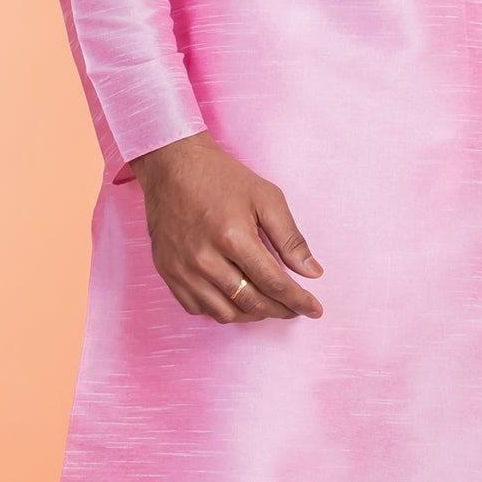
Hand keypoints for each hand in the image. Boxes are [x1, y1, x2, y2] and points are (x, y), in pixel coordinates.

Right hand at [128, 133, 324, 322]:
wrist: (173, 166)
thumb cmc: (222, 179)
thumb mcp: (266, 198)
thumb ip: (290, 238)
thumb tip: (312, 272)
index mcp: (233, 237)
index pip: (274, 283)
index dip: (298, 301)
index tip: (314, 309)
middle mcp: (204, 259)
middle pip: (252, 303)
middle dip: (280, 311)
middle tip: (295, 308)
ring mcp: (182, 269)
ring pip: (225, 313)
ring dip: (252, 314)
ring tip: (268, 304)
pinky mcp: (167, 272)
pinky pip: (197, 308)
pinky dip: (221, 310)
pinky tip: (236, 299)